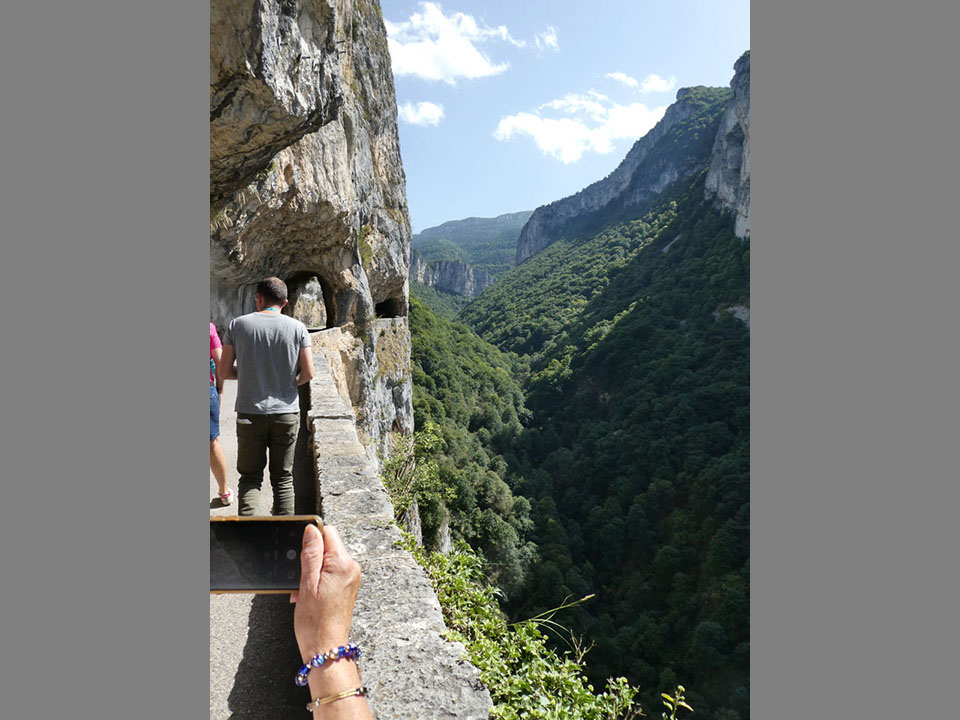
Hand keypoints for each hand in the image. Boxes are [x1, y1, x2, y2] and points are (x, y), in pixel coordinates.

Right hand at [291, 524, 361, 660]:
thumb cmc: (315, 622)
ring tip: (304, 593)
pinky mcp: (348, 587)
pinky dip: (318, 581)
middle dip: (310, 559)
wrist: (326, 647)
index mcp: (342, 564)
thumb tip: (311, 530)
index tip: (301, 556)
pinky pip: (331, 573)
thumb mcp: (307, 584)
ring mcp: (351, 578)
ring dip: (312, 572)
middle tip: (301, 581)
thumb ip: (310, 554)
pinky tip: (310, 596)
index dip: (311, 540)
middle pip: (328, 546)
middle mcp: (351, 568)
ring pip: (327, 561)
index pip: (328, 532)